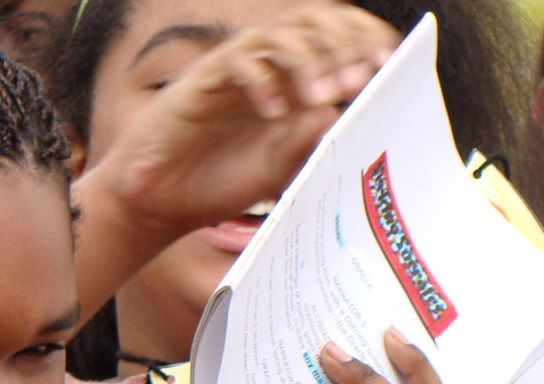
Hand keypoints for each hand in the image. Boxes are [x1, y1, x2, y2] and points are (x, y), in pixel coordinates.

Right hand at [90, 2, 396, 237]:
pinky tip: (273, 114)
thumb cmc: (214, 186)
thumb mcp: (273, 172)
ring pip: (281, 32)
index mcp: (290, 83)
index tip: (385, 67)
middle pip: (315, 20)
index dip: (364, 41)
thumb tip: (338, 112)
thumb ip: (304, 145)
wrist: (158, 203)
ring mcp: (234, 71)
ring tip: (319, 98)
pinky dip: (264, 81)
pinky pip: (240, 60)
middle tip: (359, 78)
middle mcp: (266, 68)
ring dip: (309, 60)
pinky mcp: (202, 81)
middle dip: (344, 43)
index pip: (335, 37)